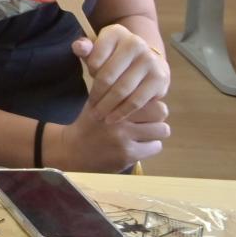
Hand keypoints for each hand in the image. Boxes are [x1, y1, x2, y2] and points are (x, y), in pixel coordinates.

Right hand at [48, 94, 169, 172]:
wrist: (73, 150)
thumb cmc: (89, 123)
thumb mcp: (95, 102)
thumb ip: (115, 92)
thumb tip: (140, 81)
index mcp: (111, 102)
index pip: (147, 95)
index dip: (150, 101)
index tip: (143, 107)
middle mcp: (118, 118)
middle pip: (161, 111)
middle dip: (156, 116)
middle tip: (147, 121)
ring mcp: (124, 138)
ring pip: (162, 130)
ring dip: (155, 133)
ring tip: (144, 134)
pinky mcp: (128, 155)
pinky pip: (155, 147)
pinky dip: (150, 146)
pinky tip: (138, 146)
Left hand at [75, 25, 170, 123]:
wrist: (145, 58)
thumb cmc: (113, 55)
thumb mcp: (97, 48)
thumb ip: (85, 48)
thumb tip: (80, 47)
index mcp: (116, 33)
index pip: (95, 58)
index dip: (89, 72)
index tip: (88, 79)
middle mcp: (136, 43)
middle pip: (108, 77)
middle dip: (97, 96)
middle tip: (90, 109)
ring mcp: (150, 61)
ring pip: (123, 90)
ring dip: (108, 107)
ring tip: (99, 116)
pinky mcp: (160, 78)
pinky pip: (137, 100)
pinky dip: (123, 112)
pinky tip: (113, 118)